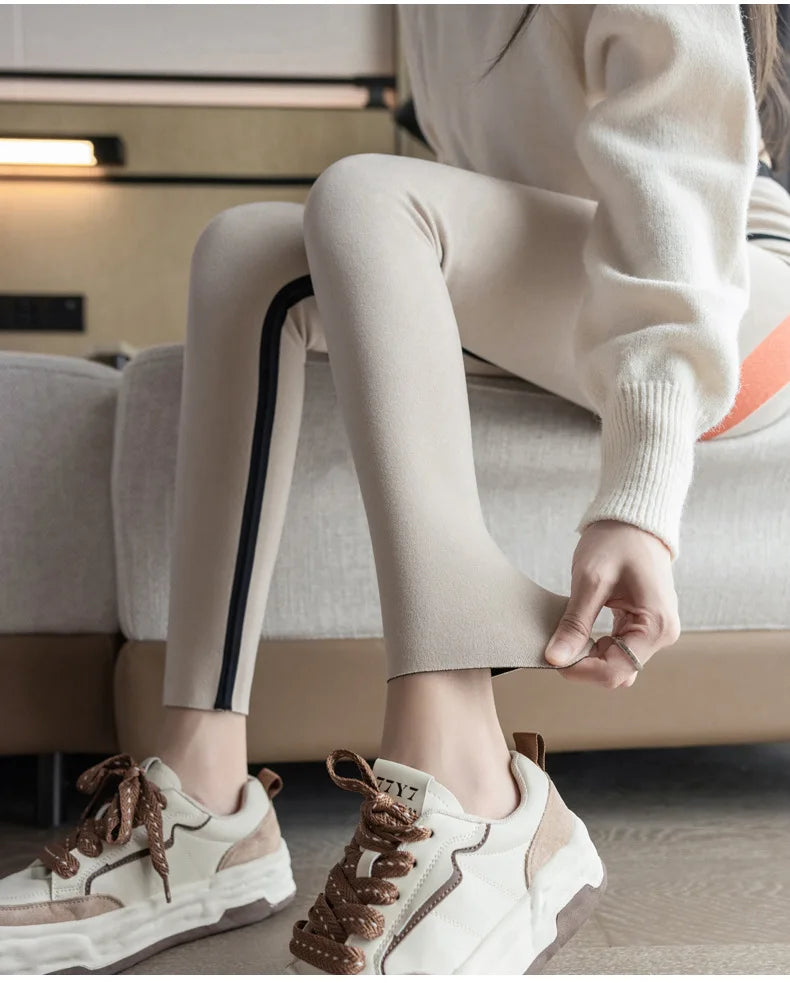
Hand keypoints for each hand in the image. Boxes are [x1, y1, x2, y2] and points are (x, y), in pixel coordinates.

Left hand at [544, 519, 680, 687]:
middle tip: (556, 642)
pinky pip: (618, 648)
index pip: (616, 671)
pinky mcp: (644, 625)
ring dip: (589, 655)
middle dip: (584, 664)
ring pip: (617, 663)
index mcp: (656, 626)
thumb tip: (555, 659)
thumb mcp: (590, 581)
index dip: (581, 671)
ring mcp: (655, 631)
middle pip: (617, 671)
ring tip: (567, 632)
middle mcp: (662, 634)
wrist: (633, 519)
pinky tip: (579, 630)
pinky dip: (596, 645)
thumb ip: (575, 624)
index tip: (553, 657)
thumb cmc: (616, 541)